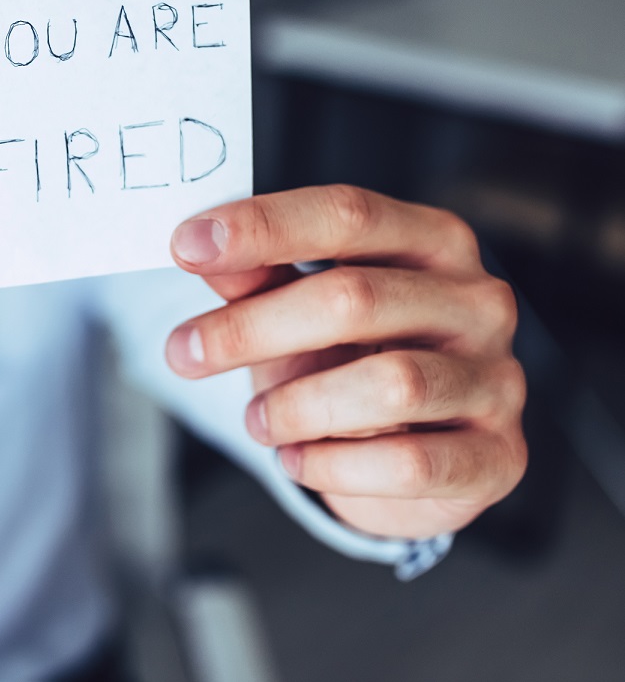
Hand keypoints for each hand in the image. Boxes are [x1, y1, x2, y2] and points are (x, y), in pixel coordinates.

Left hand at [165, 184, 526, 539]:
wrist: (419, 456)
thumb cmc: (354, 361)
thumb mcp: (299, 310)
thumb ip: (258, 278)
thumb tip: (201, 250)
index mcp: (432, 241)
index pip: (348, 215)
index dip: (264, 227)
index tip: (185, 246)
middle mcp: (478, 301)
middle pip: (356, 297)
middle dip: (253, 328)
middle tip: (183, 353)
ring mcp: (498, 378)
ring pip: (389, 384)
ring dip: (297, 406)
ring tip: (257, 421)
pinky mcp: (498, 456)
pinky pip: (409, 463)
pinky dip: (334, 465)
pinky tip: (298, 460)